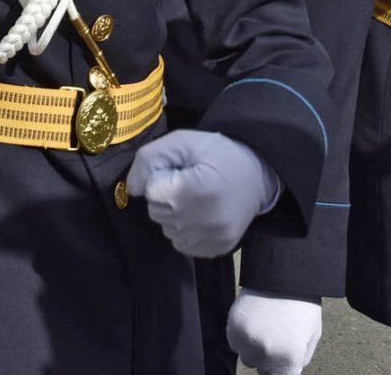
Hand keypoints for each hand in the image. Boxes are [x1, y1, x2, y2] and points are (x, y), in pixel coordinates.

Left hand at [126, 129, 280, 257]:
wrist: (257, 174)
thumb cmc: (218, 154)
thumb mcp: (183, 142)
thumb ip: (150, 159)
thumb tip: (133, 190)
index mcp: (197, 190)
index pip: (152, 192)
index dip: (160, 177)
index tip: (179, 171)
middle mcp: (204, 221)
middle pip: (157, 212)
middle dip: (164, 196)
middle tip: (187, 182)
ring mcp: (212, 239)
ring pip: (167, 230)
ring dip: (173, 214)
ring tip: (196, 197)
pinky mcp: (216, 249)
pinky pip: (182, 244)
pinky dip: (185, 229)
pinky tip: (201, 213)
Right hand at [227, 289, 321, 374]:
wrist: (285, 273)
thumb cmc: (303, 304)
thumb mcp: (312, 336)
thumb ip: (299, 359)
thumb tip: (287, 369)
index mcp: (288, 360)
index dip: (282, 368)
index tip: (282, 359)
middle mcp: (266, 355)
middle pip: (262, 369)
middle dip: (269, 358)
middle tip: (276, 337)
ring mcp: (247, 341)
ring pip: (247, 357)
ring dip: (254, 348)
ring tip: (266, 327)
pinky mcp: (234, 328)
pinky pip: (235, 342)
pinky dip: (243, 335)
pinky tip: (255, 320)